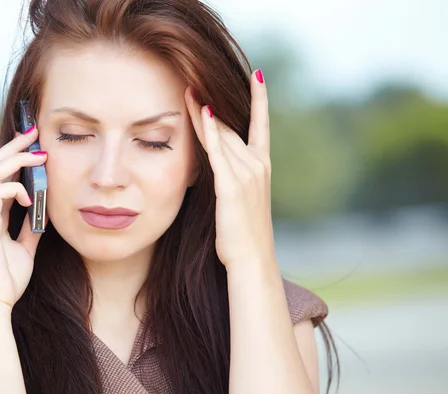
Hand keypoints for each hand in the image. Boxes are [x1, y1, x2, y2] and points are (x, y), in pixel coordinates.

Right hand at [0, 126, 46, 308]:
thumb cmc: (8, 278)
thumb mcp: (27, 247)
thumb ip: (33, 228)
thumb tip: (45, 211)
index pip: (2, 175)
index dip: (15, 155)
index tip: (34, 141)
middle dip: (14, 146)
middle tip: (34, 132)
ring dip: (16, 159)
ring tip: (38, 153)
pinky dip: (14, 189)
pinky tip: (29, 196)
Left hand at [185, 69, 274, 268]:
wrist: (252, 260)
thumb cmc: (243, 233)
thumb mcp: (242, 199)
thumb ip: (233, 174)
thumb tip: (220, 161)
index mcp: (262, 166)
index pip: (260, 125)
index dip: (260, 99)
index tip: (258, 75)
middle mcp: (258, 165)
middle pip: (232, 127)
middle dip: (213, 104)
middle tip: (195, 80)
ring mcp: (247, 175)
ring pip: (223, 135)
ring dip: (204, 113)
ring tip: (189, 89)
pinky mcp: (232, 188)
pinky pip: (219, 154)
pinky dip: (211, 132)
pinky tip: (203, 113)